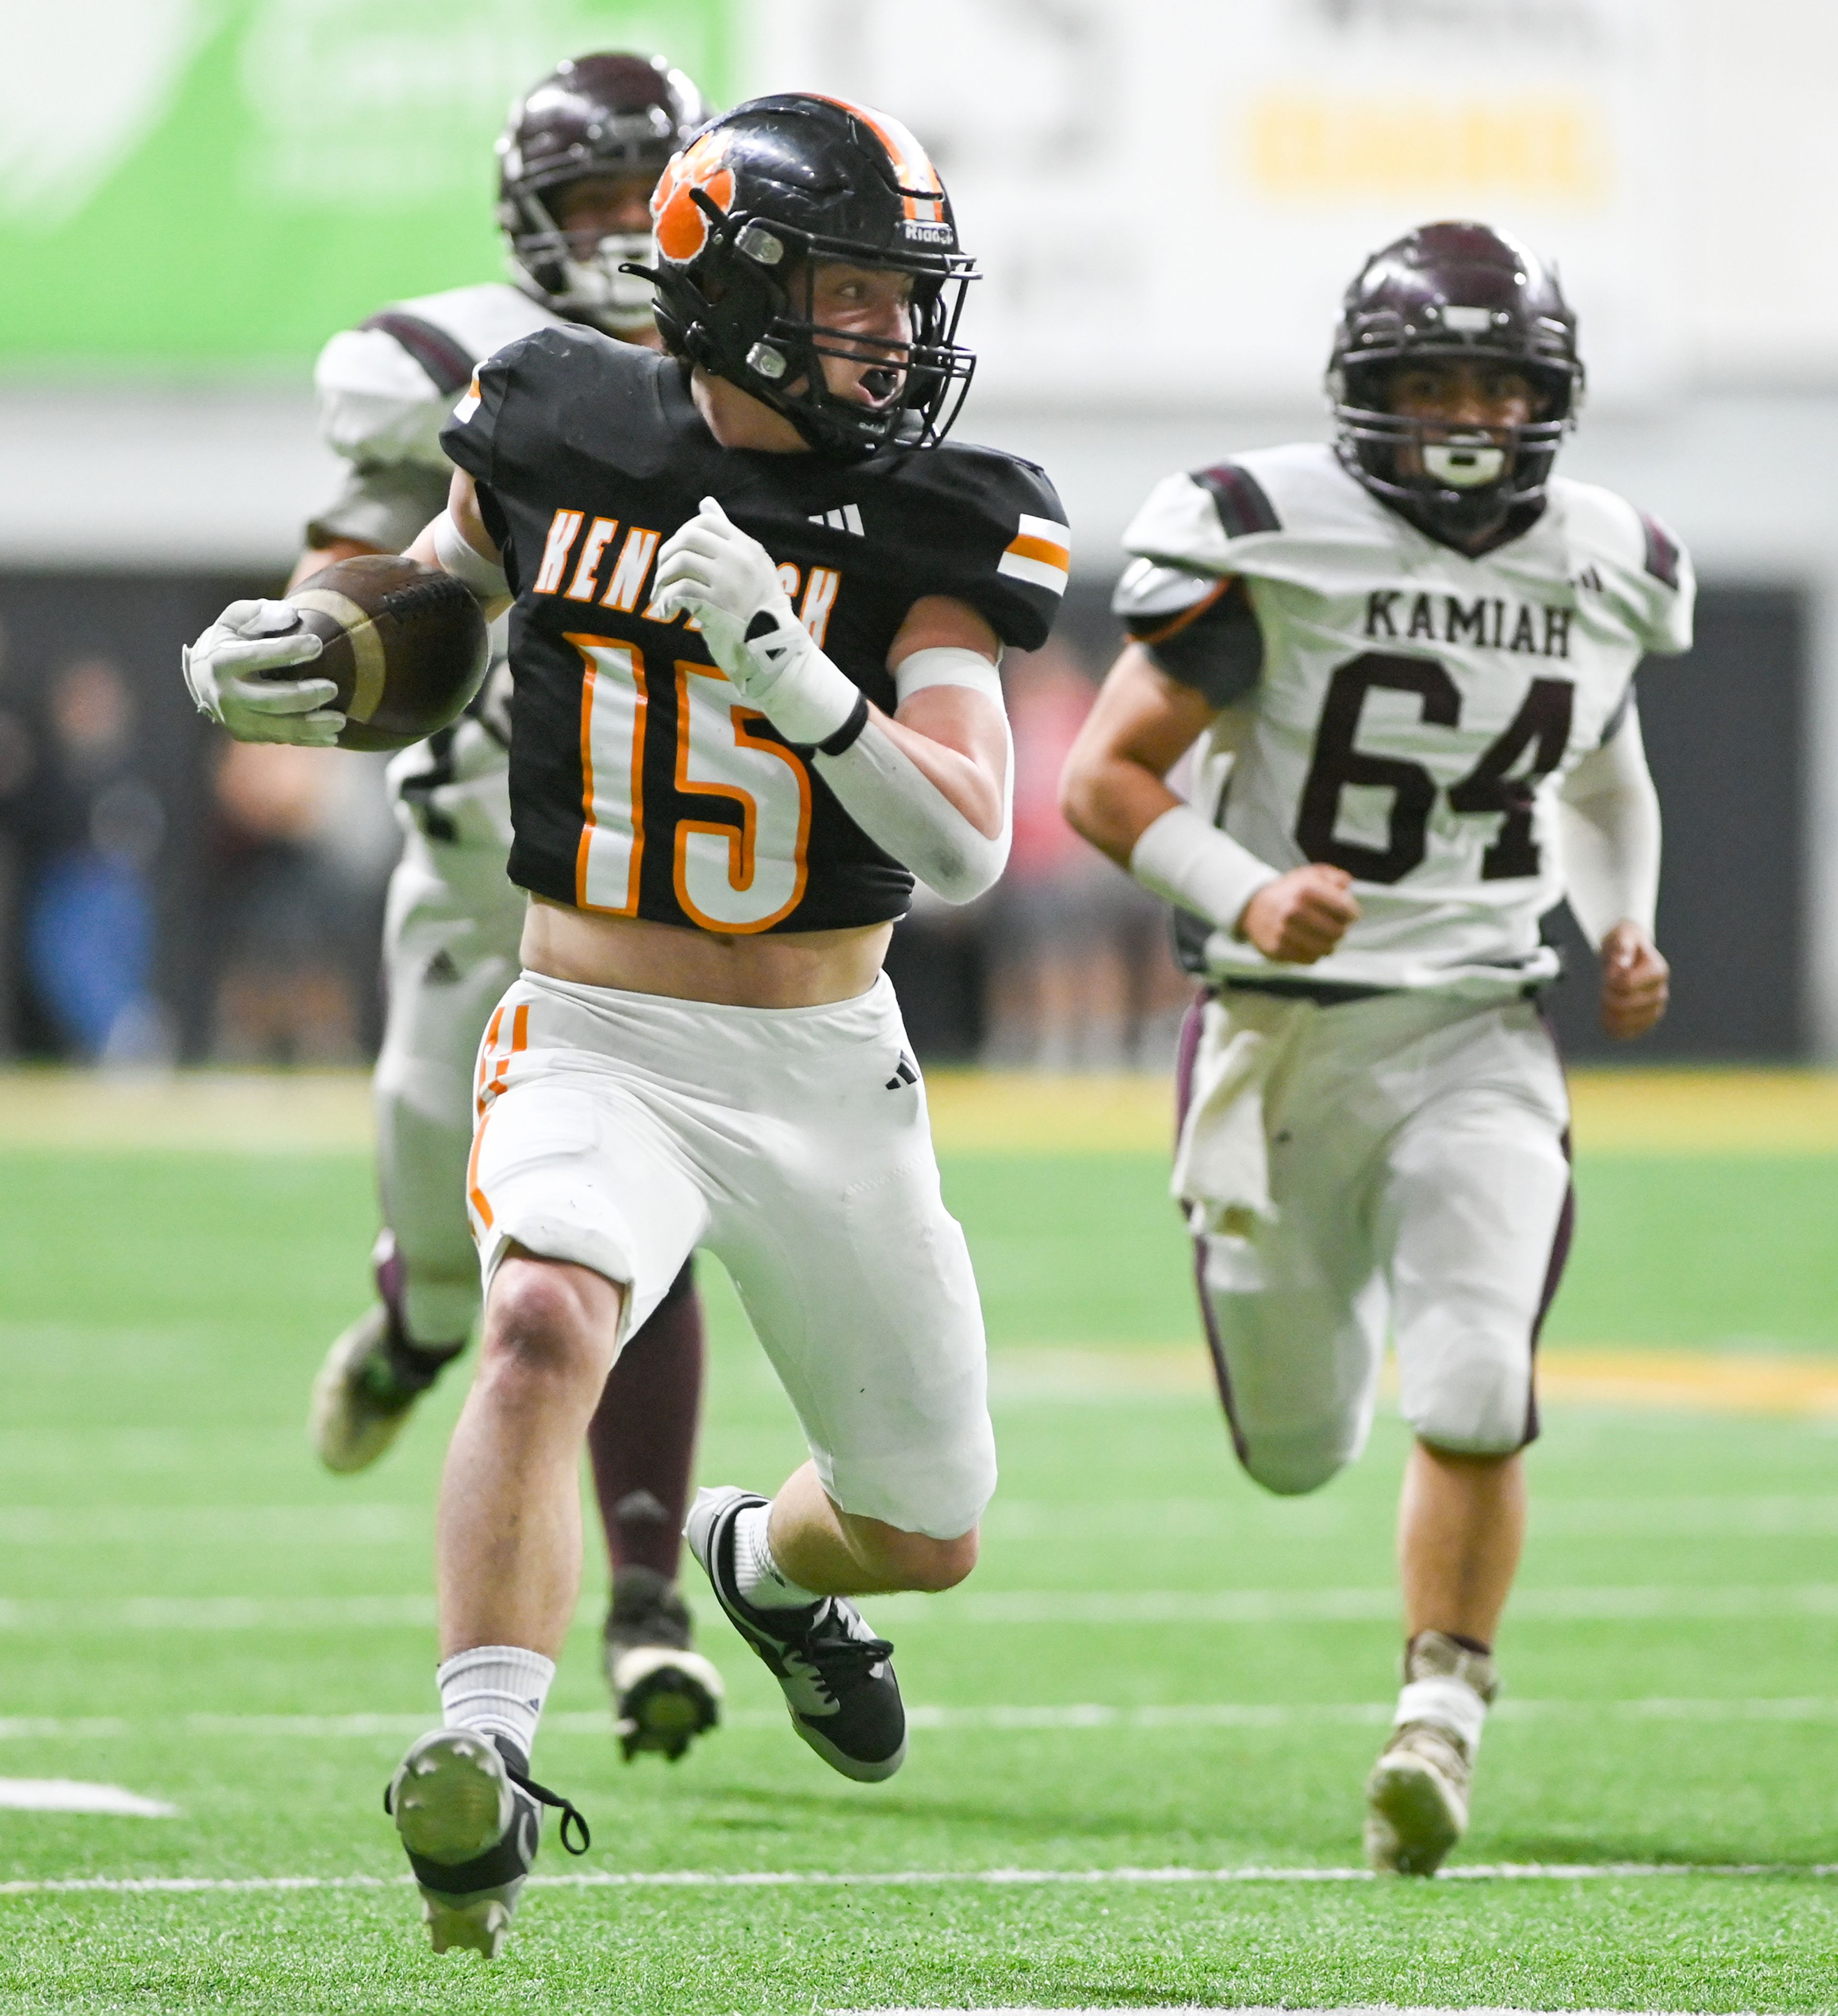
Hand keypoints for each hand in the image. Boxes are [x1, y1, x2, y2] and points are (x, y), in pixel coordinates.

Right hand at [182, 600, 343, 746]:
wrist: (202, 677)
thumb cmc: (230, 640)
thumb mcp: (237, 619)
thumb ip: (262, 613)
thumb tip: (291, 616)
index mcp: (222, 661)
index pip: (257, 656)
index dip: (288, 650)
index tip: (317, 644)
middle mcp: (226, 694)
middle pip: (271, 700)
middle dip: (304, 696)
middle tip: (332, 688)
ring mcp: (235, 719)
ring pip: (278, 727)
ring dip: (312, 725)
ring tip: (340, 719)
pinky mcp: (245, 734)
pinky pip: (280, 739)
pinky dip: (308, 740)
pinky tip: (331, 736)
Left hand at [650, 496, 793, 686]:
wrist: (773, 647)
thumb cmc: (759, 608)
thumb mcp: (752, 566)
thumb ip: (728, 537)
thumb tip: (705, 502)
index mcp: (748, 548)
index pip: (707, 522)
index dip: (684, 532)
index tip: (678, 553)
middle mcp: (739, 559)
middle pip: (689, 537)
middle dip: (668, 553)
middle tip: (663, 574)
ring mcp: (728, 581)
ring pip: (680, 561)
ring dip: (663, 578)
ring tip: (662, 594)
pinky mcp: (717, 604)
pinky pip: (680, 590)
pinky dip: (667, 600)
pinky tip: (668, 611)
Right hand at [1237, 864, 1359, 963]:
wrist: (1253, 906)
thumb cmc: (1291, 891)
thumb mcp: (1310, 875)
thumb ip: (1334, 876)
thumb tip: (1346, 884)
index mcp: (1305, 889)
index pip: (1344, 908)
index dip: (1352, 913)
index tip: (1349, 915)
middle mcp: (1292, 910)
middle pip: (1338, 932)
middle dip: (1341, 930)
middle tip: (1337, 928)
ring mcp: (1283, 932)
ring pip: (1325, 949)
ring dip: (1330, 945)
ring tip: (1326, 939)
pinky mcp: (1276, 949)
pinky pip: (1310, 959)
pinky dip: (1314, 954)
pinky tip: (1311, 946)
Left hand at [1599, 920, 1668, 1038]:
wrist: (1631, 956)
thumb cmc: (1625, 945)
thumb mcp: (1622, 938)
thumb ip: (1621, 948)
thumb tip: (1619, 966)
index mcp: (1658, 971)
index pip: (1626, 984)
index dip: (1610, 981)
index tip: (1608, 974)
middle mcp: (1660, 993)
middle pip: (1624, 1004)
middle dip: (1606, 996)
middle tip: (1603, 989)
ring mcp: (1655, 1010)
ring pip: (1626, 1022)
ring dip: (1607, 1013)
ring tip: (1604, 1002)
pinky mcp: (1647, 1023)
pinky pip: (1629, 1034)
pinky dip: (1614, 1030)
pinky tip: (1605, 1023)